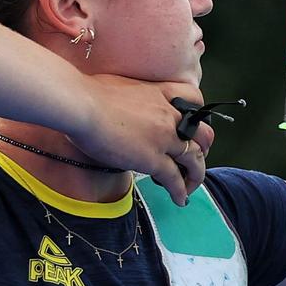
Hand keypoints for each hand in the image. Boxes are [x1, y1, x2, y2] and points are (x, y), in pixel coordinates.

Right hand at [74, 74, 216, 205]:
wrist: (81, 104)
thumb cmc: (88, 93)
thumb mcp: (120, 85)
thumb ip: (131, 98)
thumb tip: (119, 105)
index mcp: (161, 93)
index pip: (193, 98)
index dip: (198, 112)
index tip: (194, 123)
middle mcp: (169, 115)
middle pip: (201, 132)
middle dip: (203, 147)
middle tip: (196, 158)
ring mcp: (164, 138)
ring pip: (194, 158)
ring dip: (196, 174)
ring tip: (191, 185)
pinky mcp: (153, 159)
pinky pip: (174, 178)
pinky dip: (180, 191)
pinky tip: (180, 199)